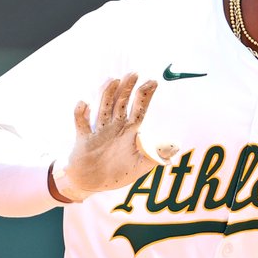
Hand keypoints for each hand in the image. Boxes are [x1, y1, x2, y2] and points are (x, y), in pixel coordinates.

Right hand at [53, 73, 178, 200]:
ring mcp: (99, 131)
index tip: (154, 81)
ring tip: (113, 79)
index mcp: (130, 130)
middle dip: (127, 88)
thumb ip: (157, 155)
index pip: (140, 109)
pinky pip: (81, 123)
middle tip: (134, 73)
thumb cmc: (119, 172)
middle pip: (121, 103)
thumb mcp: (142, 166)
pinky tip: (85, 104)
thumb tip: (176, 146)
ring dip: (107, 93)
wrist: (93, 184)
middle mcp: (115, 126)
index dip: (146, 95)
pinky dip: (81, 113)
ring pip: (103, 107)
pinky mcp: (84, 139)